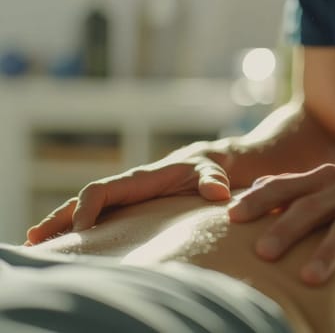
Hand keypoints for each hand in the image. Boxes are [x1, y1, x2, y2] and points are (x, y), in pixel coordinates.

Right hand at [26, 142, 230, 244]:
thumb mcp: (213, 171)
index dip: (89, 208)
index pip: (102, 191)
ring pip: (86, 212)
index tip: (83, 230)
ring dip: (62, 227)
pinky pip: (101, 221)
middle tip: (35, 239)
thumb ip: (213, 179)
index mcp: (138, 180)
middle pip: (83, 202)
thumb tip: (218, 192)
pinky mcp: (131, 212)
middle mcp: (126, 190)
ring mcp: (126, 202)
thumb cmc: (209, 169)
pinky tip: (70, 249)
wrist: (211, 167)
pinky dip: (80, 232)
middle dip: (60, 219)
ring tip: (37, 246)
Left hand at [229, 162, 334, 309]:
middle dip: (286, 229)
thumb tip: (258, 187)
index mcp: (329, 178)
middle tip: (261, 253)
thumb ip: (300, 185)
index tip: (231, 218)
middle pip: (312, 207)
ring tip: (308, 279)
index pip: (287, 186)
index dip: (259, 199)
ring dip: (327, 255)